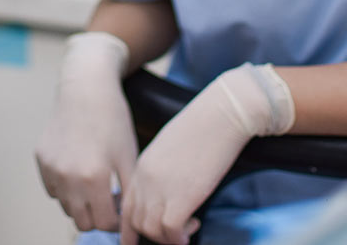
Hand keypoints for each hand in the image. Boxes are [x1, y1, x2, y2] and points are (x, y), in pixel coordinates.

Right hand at [36, 31, 138, 231]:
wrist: (86, 88)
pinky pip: (53, 188)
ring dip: (80, 202)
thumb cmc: (113, 120)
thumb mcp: (129, 158)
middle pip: (82, 221)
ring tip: (94, 180)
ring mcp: (50, 168)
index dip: (116, 218)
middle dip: (97, 215)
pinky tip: (77, 167)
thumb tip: (129, 226)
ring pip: (66, 206)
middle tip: (108, 197)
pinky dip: (65, 187)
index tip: (121, 206)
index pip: (105, 223)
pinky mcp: (40, 159)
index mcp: (94, 178)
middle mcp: (67, 177)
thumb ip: (129, 196)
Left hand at [120, 63, 294, 244]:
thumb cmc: (202, 126)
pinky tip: (194, 226)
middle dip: (151, 235)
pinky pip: (171, 231)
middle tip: (173, 233)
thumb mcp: (170, 148)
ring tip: (187, 229)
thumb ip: (161, 170)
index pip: (125, 205)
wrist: (221, 114)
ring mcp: (161, 187)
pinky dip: (180, 237)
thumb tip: (169, 190)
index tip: (140, 237)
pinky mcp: (182, 196)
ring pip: (150, 230)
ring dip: (168, 237)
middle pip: (134, 221)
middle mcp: (145, 178)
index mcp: (142, 165)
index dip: (131, 226)